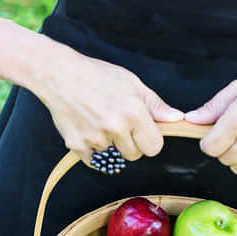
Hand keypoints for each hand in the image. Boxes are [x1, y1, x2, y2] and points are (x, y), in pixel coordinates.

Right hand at [38, 43, 182, 166]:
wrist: (59, 75)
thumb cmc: (98, 76)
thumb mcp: (132, 83)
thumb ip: (155, 105)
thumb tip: (177, 118)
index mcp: (133, 112)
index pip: (154, 147)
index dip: (150, 140)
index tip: (142, 132)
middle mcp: (116, 127)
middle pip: (134, 155)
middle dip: (131, 144)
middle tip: (119, 125)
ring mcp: (95, 138)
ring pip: (114, 158)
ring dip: (110, 146)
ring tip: (100, 122)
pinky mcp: (76, 145)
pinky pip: (94, 161)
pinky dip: (93, 151)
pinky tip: (89, 130)